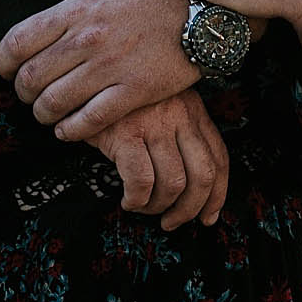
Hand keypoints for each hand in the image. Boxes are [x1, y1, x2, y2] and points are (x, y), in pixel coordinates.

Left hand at [0, 0, 195, 140]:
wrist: (200, 13)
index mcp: (76, 9)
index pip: (17, 42)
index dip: (1, 62)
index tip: (5, 69)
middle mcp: (88, 38)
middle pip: (30, 77)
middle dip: (21, 91)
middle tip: (27, 93)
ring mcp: (111, 66)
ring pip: (54, 103)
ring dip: (42, 114)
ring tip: (46, 112)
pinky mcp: (133, 91)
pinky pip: (89, 120)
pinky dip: (70, 130)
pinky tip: (67, 129)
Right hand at [88, 90, 229, 229]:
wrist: (83, 80)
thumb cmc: (121, 99)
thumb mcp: (161, 106)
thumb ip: (179, 135)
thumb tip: (193, 189)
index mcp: (192, 109)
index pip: (218, 157)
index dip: (217, 194)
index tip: (208, 215)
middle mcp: (179, 114)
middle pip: (202, 176)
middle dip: (189, 209)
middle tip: (173, 221)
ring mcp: (154, 123)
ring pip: (173, 184)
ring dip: (157, 206)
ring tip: (142, 206)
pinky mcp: (125, 133)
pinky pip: (141, 181)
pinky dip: (137, 200)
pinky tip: (128, 199)